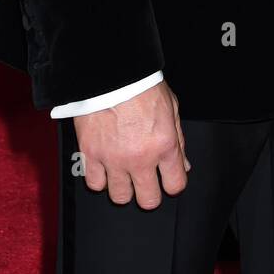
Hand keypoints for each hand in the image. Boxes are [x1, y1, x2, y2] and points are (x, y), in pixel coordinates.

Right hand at [72, 80, 188, 208]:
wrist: (110, 73)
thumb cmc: (141, 85)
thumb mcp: (172, 107)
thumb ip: (178, 139)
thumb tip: (183, 164)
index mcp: (164, 144)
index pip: (175, 185)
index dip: (173, 184)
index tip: (168, 179)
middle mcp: (140, 157)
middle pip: (148, 200)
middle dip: (149, 193)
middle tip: (146, 182)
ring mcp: (114, 159)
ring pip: (120, 197)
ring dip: (124, 188)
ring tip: (124, 173)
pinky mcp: (91, 155)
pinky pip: (95, 183)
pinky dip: (100, 178)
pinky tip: (105, 166)